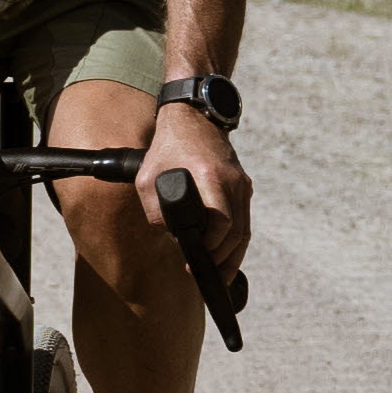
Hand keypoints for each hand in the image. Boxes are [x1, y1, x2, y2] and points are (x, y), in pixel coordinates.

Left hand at [145, 99, 248, 265]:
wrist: (194, 118)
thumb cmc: (167, 148)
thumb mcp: (147, 178)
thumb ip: (154, 209)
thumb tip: (172, 236)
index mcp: (210, 176)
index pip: (221, 220)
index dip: (211, 246)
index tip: (196, 258)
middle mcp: (232, 181)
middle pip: (237, 232)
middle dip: (222, 259)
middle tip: (206, 274)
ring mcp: (242, 183)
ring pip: (244, 230)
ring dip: (233, 255)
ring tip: (219, 274)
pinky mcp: (244, 186)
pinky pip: (244, 220)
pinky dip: (236, 241)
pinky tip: (226, 255)